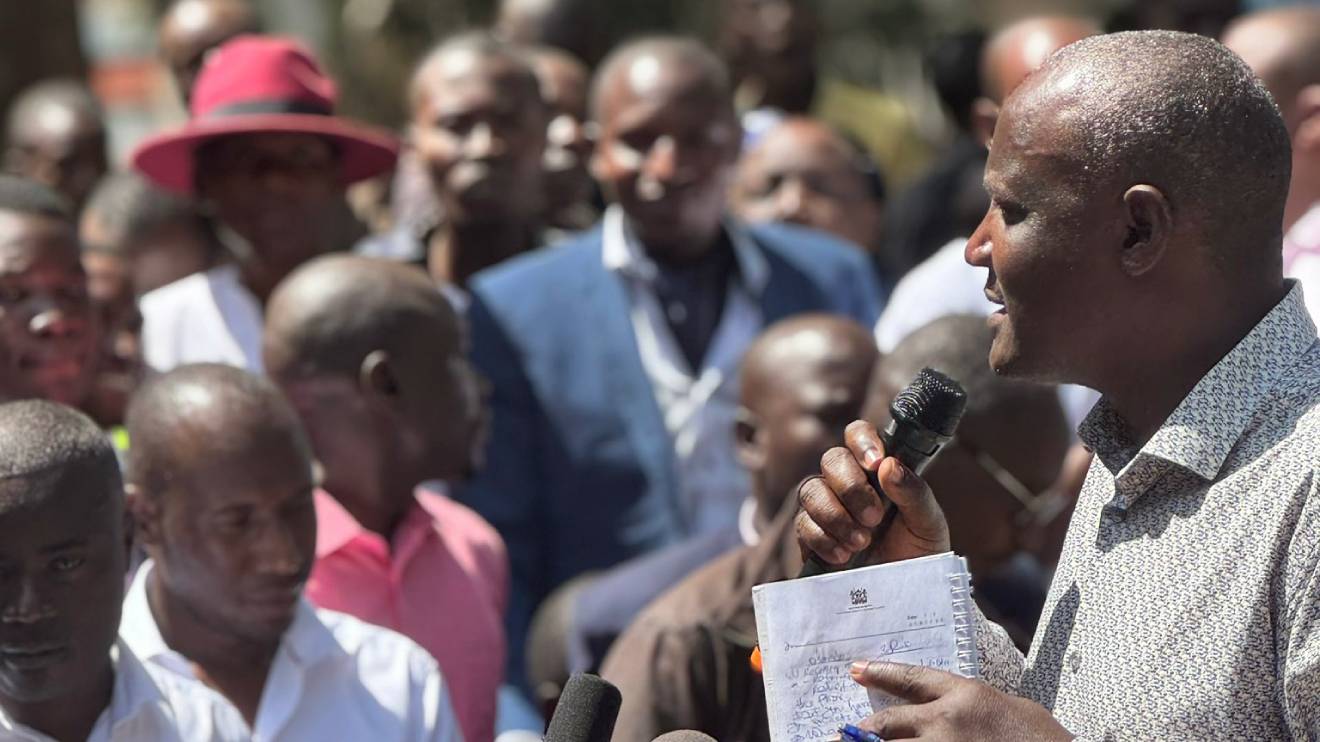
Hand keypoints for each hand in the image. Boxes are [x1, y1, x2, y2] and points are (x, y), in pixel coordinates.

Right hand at [795, 420, 949, 566]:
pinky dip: (823, 539)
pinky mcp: (810, 538)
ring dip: (836, 516)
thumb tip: (889, 466)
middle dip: (851, 487)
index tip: (875, 464)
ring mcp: (826, 510)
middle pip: (831, 460)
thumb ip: (914, 493)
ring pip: (810, 491)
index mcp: (877, 471)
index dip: (861, 442)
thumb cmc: (920, 555)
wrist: (905, 599)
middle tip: (874, 518)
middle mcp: (847, 484)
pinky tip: (844, 556)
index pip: (858, 435)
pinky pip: (803, 526)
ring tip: (861, 543)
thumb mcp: (929, 524)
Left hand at [850, 661, 1071, 741]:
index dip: (881, 674)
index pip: (911, 678)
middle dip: (860, 731)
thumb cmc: (1044, 739)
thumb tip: (950, 707)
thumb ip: (975, 704)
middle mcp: (946, 722)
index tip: (857, 670)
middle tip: (838, 733)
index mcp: (964, 695)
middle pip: (886, 723)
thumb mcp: (1011, 708)